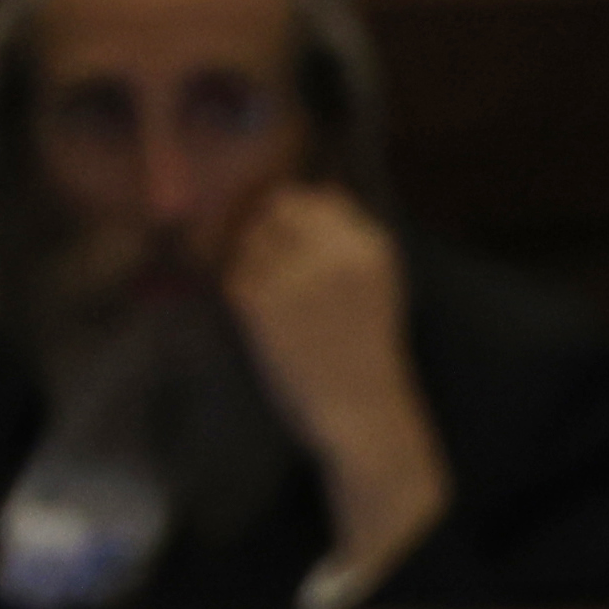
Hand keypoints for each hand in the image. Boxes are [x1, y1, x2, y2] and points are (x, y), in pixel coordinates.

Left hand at [215, 184, 449, 586]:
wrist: (362, 416)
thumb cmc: (367, 355)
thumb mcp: (377, 288)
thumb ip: (347, 241)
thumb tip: (308, 192)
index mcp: (372, 246)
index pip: (317, 198)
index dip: (302, 222)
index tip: (303, 251)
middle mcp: (335, 251)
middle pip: (277, 208)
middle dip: (271, 235)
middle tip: (282, 277)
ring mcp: (293, 273)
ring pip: (248, 239)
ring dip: (252, 264)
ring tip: (279, 306)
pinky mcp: (256, 298)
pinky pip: (232, 274)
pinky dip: (241, 295)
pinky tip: (267, 326)